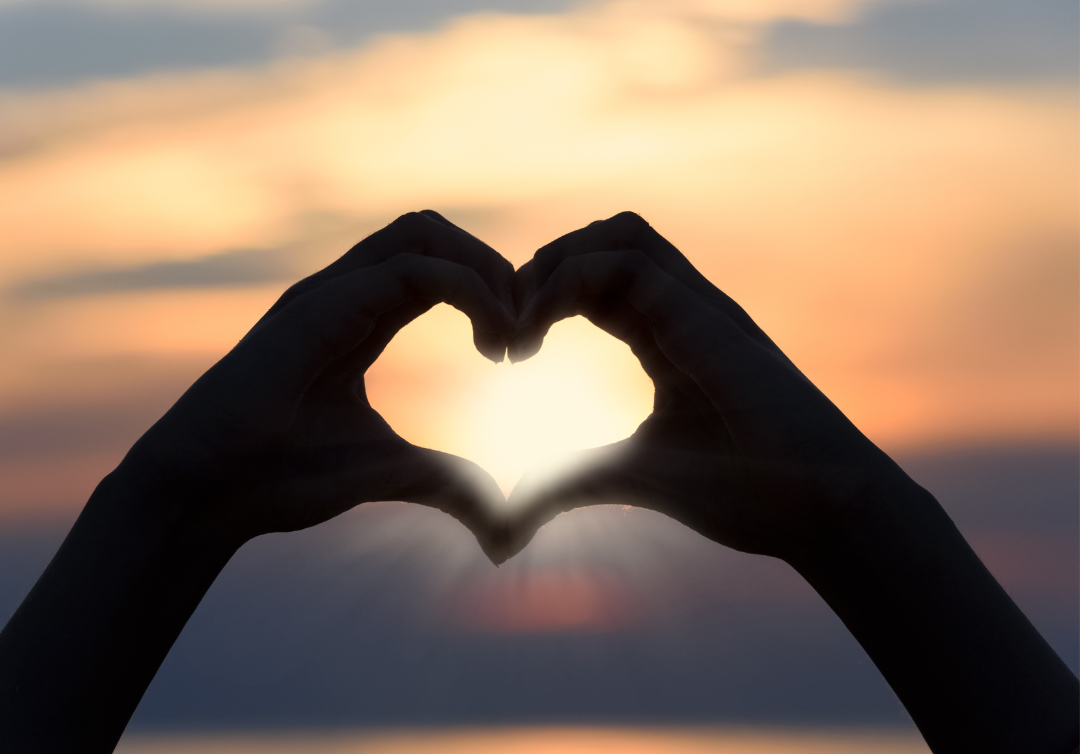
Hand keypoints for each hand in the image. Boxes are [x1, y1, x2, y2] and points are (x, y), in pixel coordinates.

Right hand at [123, 211, 515, 558]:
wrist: (207, 494)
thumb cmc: (283, 478)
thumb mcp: (392, 474)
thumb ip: (448, 484)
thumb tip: (503, 520)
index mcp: (362, 317)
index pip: (438, 267)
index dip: (489, 292)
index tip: (517, 352)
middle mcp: (345, 293)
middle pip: (434, 233)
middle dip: (494, 267)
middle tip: (523, 331)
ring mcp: (328, 293)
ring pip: (421, 230)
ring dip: (482, 268)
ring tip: (510, 329)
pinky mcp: (317, 306)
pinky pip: (409, 269)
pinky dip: (466, 290)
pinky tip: (490, 343)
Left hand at [506, 211, 911, 562]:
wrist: (823, 510)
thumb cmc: (747, 494)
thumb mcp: (629, 479)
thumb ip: (568, 484)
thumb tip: (507, 521)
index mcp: (667, 338)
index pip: (597, 284)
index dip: (542, 300)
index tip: (507, 353)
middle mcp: (683, 312)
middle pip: (605, 241)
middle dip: (542, 267)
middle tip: (506, 326)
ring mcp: (700, 307)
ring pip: (620, 233)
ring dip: (557, 262)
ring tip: (522, 319)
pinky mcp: (707, 317)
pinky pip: (629, 261)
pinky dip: (570, 278)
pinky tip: (541, 330)